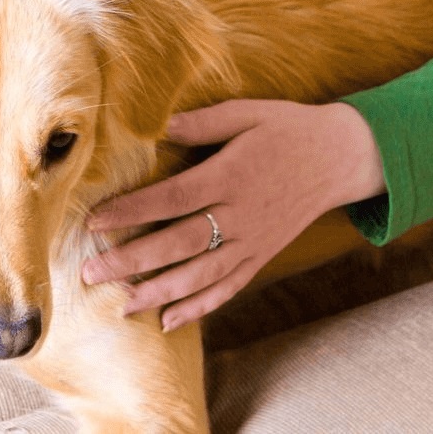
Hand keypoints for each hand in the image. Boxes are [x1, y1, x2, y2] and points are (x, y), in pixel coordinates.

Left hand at [81, 100, 384, 330]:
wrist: (341, 156)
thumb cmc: (287, 128)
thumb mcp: (247, 112)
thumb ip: (201, 122)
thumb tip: (157, 124)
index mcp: (231, 176)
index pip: (173, 198)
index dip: (132, 211)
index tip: (95, 221)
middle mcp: (240, 215)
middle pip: (179, 244)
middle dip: (132, 261)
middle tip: (91, 272)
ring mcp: (253, 241)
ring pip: (201, 275)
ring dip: (159, 293)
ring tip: (121, 304)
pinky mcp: (262, 255)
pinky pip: (228, 287)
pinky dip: (199, 307)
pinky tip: (168, 321)